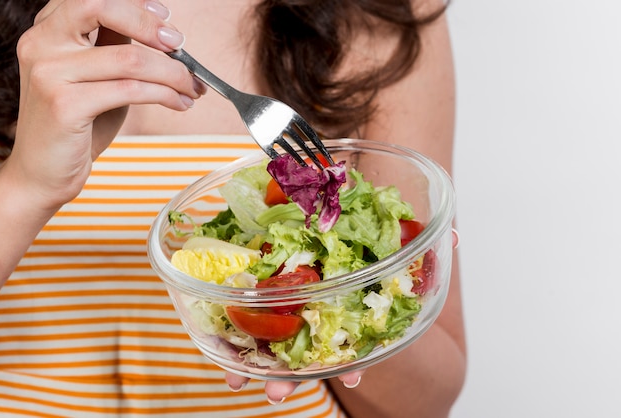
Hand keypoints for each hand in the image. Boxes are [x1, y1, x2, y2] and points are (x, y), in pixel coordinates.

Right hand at [9, 0, 203, 210]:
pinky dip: (166, 95)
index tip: (166, 18)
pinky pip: (131, 89)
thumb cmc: (76, 126)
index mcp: (48, 30)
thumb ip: (116, 50)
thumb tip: (165, 33)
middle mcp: (42, 43)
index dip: (135, 5)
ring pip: (130, 58)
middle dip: (151, 26)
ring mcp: (50, 73)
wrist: (43, 173)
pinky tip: (179, 103)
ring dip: (174, 73)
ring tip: (192, 88)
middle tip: (180, 46)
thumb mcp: (96, 78)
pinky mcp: (65, 104)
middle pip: (104, 8)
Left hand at [223, 230, 458, 401]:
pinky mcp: (248, 289)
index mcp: (337, 301)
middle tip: (278, 393)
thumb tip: (454, 238)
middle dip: (291, 375)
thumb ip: (411, 239)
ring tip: (238, 383)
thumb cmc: (345, 224)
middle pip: (299, 350)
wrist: (303, 195)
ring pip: (264, 343)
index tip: (349, 382)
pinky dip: (225, 337)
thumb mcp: (376, 229)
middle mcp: (308, 308)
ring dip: (251, 366)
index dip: (348, 364)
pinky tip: (220, 356)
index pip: (345, 339)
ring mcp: (276, 304)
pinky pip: (235, 319)